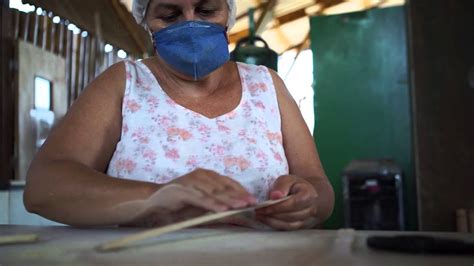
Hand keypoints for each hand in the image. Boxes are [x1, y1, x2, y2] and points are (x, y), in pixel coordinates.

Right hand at [126, 169, 255, 226]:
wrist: (152, 200)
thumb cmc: (179, 202)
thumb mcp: (200, 203)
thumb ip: (216, 204)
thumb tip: (234, 210)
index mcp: (207, 175)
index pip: (228, 182)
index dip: (241, 190)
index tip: (253, 199)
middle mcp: (201, 175)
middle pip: (224, 187)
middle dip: (239, 195)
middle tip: (252, 203)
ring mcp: (192, 182)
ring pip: (215, 192)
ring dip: (229, 200)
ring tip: (241, 206)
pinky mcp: (183, 191)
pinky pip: (201, 199)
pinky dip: (213, 204)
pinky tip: (223, 210)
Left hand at [255, 175, 318, 229]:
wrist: (305, 194)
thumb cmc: (294, 186)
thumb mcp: (288, 179)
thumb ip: (281, 186)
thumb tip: (274, 196)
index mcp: (309, 195)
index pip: (294, 203)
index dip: (278, 206)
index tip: (263, 206)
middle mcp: (311, 209)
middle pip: (291, 215)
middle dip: (273, 214)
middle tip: (258, 211)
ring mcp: (307, 220)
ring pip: (289, 224)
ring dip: (272, 221)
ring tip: (260, 216)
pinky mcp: (301, 227)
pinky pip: (288, 229)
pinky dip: (275, 225)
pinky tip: (266, 220)